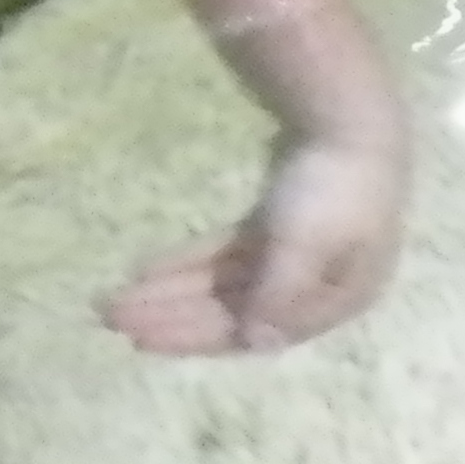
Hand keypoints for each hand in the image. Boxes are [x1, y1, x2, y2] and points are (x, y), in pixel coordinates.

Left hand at [101, 132, 404, 355]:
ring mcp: (292, 258)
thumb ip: (278, 294)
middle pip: (229, 311)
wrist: (354, 118)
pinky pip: (225, 254)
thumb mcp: (307, 245)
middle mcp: (312, 290)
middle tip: (110, 317)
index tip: (140, 338)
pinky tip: (145, 270)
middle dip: (170, 315)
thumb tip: (254, 344)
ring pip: (222, 284)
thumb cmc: (336, 187)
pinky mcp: (276, 229)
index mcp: (331, 303)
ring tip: (116, 299)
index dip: (193, 337)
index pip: (249, 332)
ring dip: (171, 290)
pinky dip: (189, 261)